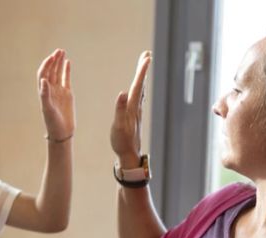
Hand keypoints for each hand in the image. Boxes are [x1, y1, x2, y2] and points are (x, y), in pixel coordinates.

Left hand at [37, 49, 74, 141]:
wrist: (62, 132)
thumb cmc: (52, 122)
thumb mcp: (48, 109)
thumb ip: (45, 95)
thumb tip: (43, 80)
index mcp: (43, 91)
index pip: (43, 74)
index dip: (46, 65)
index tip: (51, 57)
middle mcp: (50, 89)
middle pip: (50, 71)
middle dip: (53, 60)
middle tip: (59, 51)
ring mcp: (58, 91)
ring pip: (58, 73)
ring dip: (59, 62)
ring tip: (62, 52)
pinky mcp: (67, 94)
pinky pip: (65, 79)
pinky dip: (66, 70)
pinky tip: (67, 62)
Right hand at [110, 51, 151, 166]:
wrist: (129, 155)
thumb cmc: (122, 142)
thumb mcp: (118, 127)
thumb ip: (120, 110)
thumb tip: (122, 94)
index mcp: (132, 108)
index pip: (138, 86)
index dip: (142, 71)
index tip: (147, 58)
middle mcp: (136, 107)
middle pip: (141, 84)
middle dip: (143, 69)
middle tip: (147, 54)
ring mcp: (136, 111)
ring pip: (141, 89)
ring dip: (142, 76)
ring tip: (143, 64)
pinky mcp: (134, 115)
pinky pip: (138, 96)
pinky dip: (139, 87)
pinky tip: (138, 86)